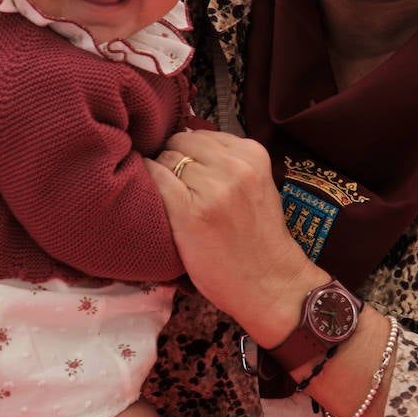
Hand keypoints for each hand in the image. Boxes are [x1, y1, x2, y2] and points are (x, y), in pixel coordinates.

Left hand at [145, 129, 323, 346]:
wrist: (269, 282)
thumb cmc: (259, 238)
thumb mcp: (258, 185)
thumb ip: (231, 162)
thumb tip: (188, 141)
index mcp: (253, 155)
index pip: (202, 134)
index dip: (191, 152)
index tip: (190, 171)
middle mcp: (234, 167)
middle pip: (181, 142)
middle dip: (174, 159)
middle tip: (177, 185)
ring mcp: (211, 189)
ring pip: (166, 158)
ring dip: (161, 174)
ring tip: (171, 197)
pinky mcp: (189, 212)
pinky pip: (156, 178)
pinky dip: (148, 181)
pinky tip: (151, 195)